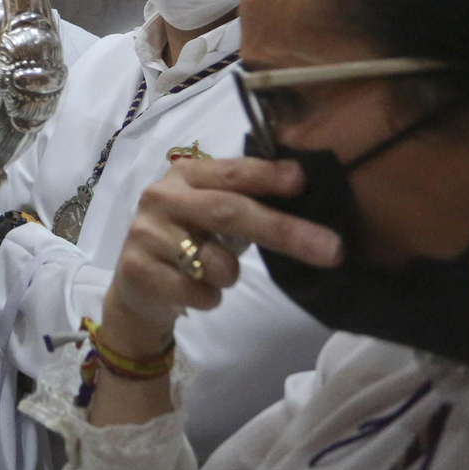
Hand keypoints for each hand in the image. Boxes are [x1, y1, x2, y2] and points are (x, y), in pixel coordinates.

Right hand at [98, 157, 342, 358]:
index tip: (303, 181)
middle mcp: (161, 196)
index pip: (231, 171)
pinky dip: (209, 298)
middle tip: (332, 249)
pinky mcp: (137, 268)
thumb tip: (308, 199)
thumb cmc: (189, 240)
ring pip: (216, 262)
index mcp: (185, 175)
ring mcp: (146, 232)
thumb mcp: (213, 212)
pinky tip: (194, 289)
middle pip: (229, 211)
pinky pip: (198, 291)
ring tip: (215, 273)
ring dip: (231, 275)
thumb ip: (247, 200)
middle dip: (283, 231)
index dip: (267, 175)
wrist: (137, 284)